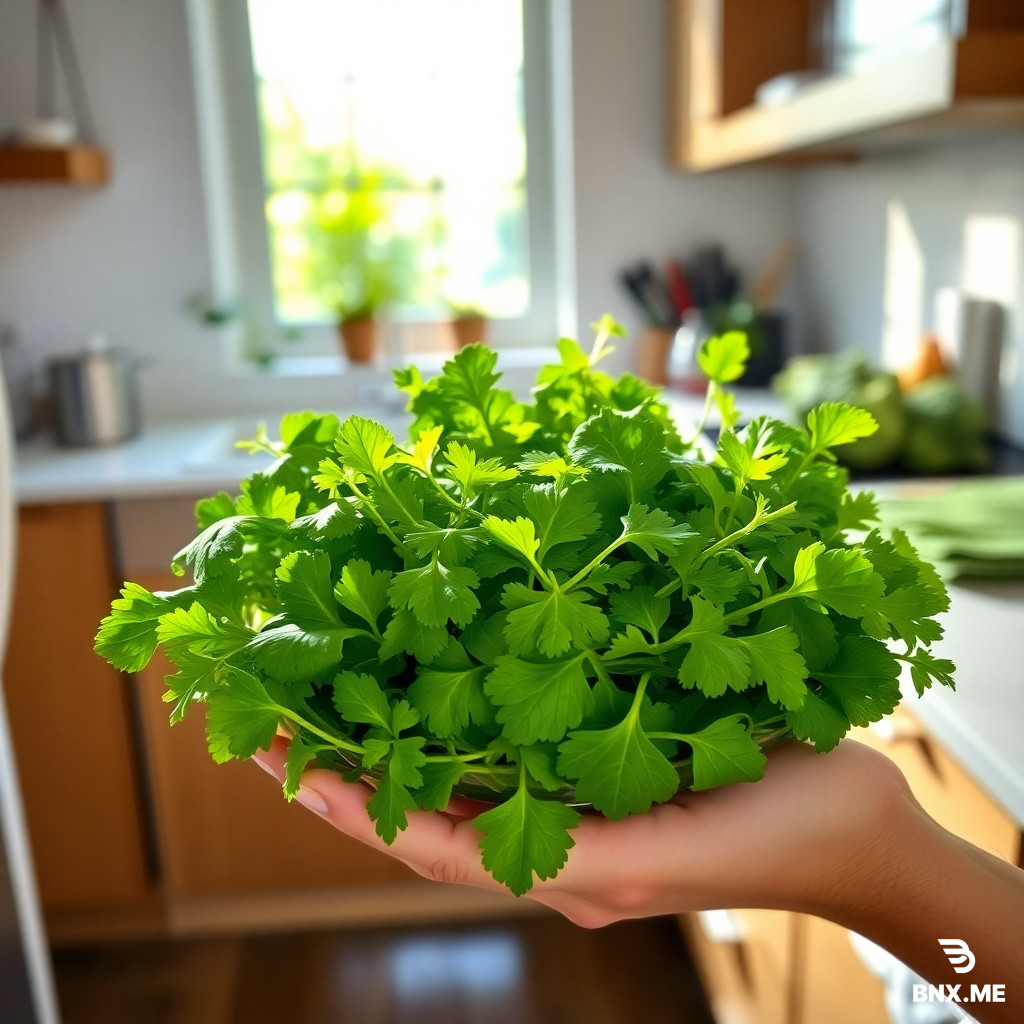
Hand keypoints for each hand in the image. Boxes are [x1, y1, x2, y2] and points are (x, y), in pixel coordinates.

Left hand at [251, 736, 912, 927]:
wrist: (864, 838)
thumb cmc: (802, 816)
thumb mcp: (698, 826)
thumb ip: (595, 842)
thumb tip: (488, 813)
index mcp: (588, 868)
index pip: (441, 846)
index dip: (361, 807)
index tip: (288, 770)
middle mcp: (572, 857)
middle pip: (433, 828)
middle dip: (352, 783)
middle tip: (278, 732)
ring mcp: (588, 832)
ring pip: (464, 807)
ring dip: (394, 767)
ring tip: (331, 714)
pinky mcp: (608, 804)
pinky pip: (513, 785)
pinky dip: (456, 756)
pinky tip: (430, 713)